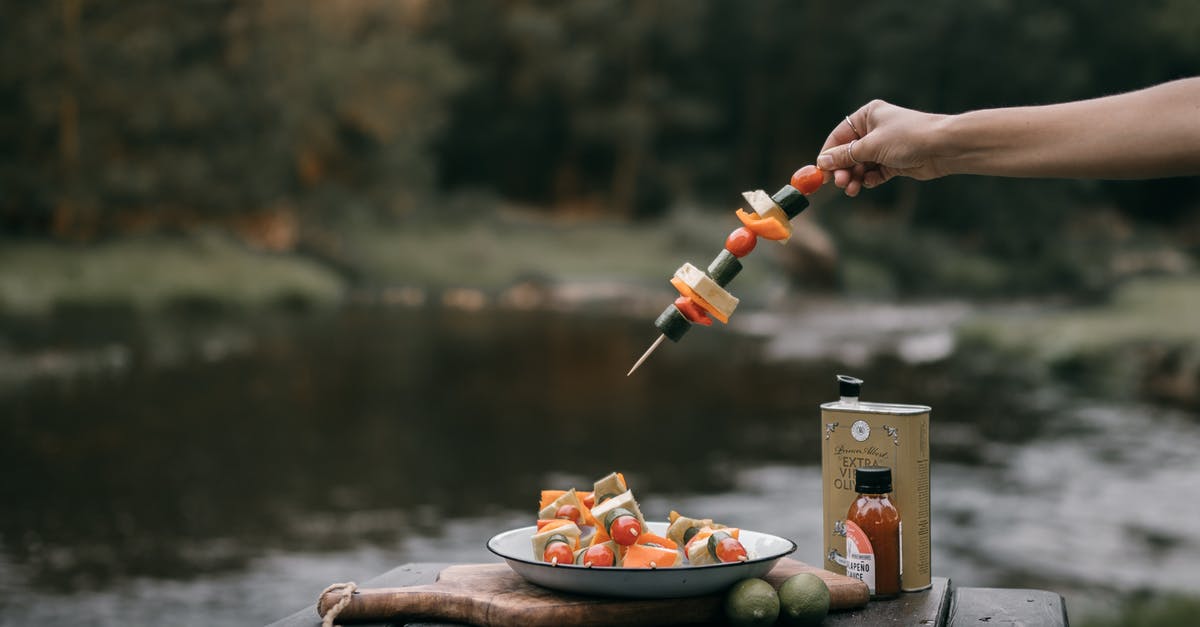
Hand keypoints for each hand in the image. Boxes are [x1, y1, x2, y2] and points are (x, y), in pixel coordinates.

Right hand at [817, 100, 949, 195]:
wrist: (943, 147)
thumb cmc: (908, 138)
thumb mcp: (871, 146)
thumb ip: (845, 156)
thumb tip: (822, 162)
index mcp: (867, 115)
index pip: (839, 136)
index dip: (829, 155)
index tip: (821, 173)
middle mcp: (874, 129)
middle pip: (848, 153)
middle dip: (843, 169)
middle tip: (839, 184)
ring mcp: (884, 146)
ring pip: (860, 165)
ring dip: (854, 177)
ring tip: (852, 189)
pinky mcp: (894, 162)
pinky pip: (874, 173)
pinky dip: (869, 179)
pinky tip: (867, 184)